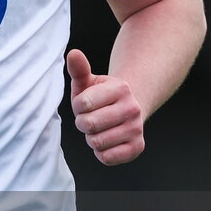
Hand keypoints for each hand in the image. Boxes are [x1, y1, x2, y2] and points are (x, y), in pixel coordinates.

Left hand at [66, 49, 144, 165]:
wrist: (127, 109)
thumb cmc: (100, 96)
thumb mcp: (88, 82)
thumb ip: (79, 69)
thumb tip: (73, 53)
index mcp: (120, 88)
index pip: (83, 104)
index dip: (78, 106)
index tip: (84, 104)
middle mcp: (132, 108)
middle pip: (89, 124)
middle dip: (82, 123)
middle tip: (90, 118)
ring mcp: (137, 128)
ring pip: (96, 142)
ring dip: (91, 137)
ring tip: (99, 128)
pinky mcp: (137, 147)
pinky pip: (107, 157)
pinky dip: (100, 152)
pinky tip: (106, 140)